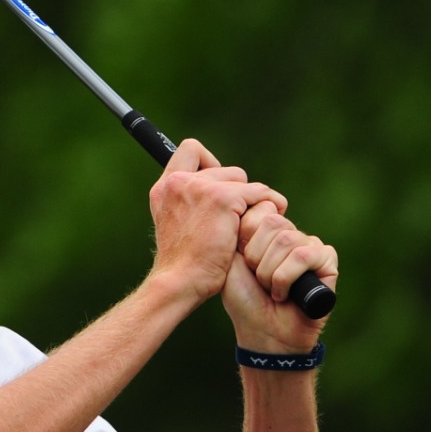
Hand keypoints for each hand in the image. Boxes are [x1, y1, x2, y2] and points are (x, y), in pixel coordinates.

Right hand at [147, 139, 285, 307]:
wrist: (181, 280)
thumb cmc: (183, 263)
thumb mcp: (176, 225)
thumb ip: (188, 204)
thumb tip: (219, 193)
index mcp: (164, 188)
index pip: (190, 151)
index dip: (209, 163)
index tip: (215, 187)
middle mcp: (179, 182)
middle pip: (224, 168)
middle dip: (235, 190)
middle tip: (236, 218)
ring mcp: (200, 187)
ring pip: (242, 179)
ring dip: (248, 200)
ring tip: (244, 227)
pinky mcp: (223, 198)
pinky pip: (259, 193)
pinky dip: (265, 208)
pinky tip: (259, 229)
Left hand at [223, 202, 338, 352]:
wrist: (262, 332)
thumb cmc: (244, 299)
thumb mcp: (230, 260)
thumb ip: (238, 229)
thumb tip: (255, 199)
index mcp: (265, 231)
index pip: (259, 209)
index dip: (245, 237)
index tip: (242, 262)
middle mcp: (290, 234)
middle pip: (272, 223)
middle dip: (256, 257)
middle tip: (256, 279)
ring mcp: (310, 246)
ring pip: (287, 239)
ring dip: (269, 272)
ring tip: (270, 289)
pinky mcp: (327, 262)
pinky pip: (304, 256)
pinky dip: (285, 278)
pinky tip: (283, 294)